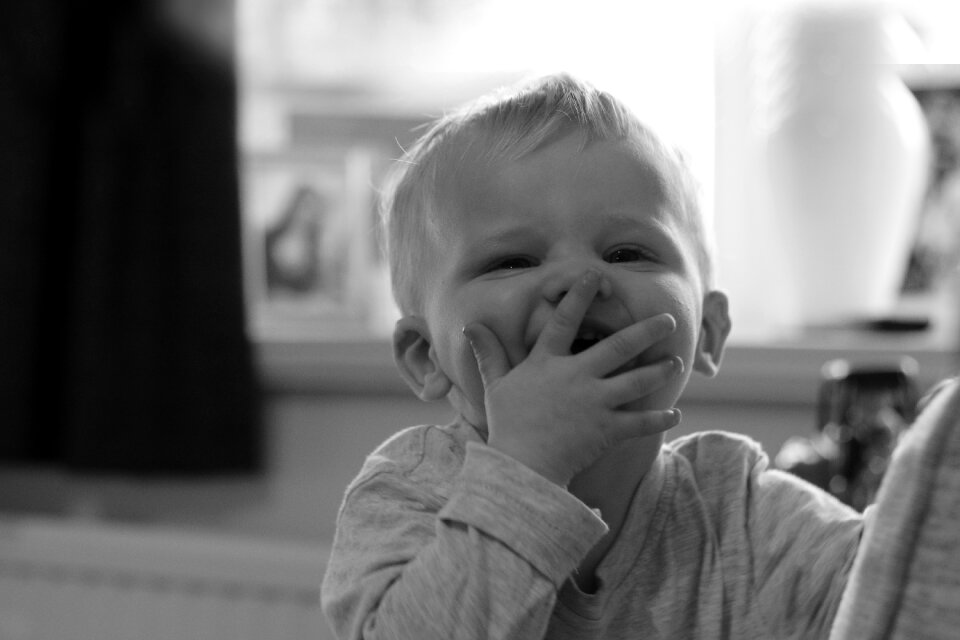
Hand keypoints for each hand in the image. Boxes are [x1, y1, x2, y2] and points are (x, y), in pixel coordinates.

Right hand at [462, 269, 682, 486]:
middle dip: (646, 331)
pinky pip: (639, 423)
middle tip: (668, 321)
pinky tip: (674, 414)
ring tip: (675, 362)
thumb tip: (470, 326)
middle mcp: (576, 377)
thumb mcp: (496, 385)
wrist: (521, 466)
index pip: (564, 321)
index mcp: (548, 363)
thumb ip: (489, 353)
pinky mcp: (607, 429)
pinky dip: (658, 419)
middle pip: (618, 346)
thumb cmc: (507, 425)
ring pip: (636, 381)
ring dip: (659, 371)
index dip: (579, 296)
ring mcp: (595, 403)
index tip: (595, 275)